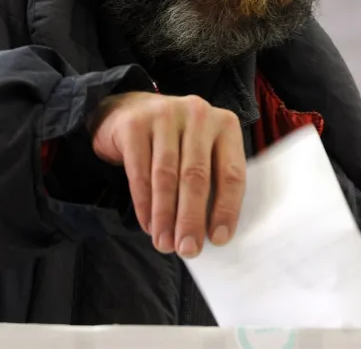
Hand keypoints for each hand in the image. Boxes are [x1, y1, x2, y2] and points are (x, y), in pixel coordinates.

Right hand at [90, 92, 245, 257]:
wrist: (128, 111)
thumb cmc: (174, 142)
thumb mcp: (200, 152)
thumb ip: (211, 181)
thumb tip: (212, 234)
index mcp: (225, 125)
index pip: (231, 172)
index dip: (226, 209)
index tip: (218, 239)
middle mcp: (198, 114)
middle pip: (197, 176)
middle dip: (192, 218)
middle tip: (188, 249)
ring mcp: (165, 115)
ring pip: (166, 176)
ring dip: (165, 216)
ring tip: (165, 244)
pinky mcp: (135, 124)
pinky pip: (139, 171)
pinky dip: (143, 203)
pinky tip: (148, 225)